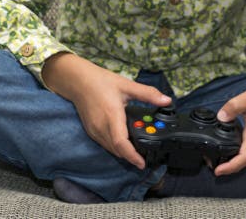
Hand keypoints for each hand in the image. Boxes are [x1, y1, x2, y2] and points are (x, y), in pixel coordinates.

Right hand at [41, 52, 172, 169]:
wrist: (78, 81)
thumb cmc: (101, 81)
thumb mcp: (127, 85)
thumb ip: (148, 94)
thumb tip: (167, 100)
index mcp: (112, 115)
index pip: (121, 143)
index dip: (132, 156)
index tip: (142, 163)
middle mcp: (101, 127)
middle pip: (117, 150)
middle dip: (131, 157)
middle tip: (146, 157)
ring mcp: (94, 131)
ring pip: (111, 149)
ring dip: (123, 153)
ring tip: (137, 152)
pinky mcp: (91, 131)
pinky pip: (105, 144)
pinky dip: (115, 148)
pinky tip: (124, 142)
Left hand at [214, 78, 245, 175]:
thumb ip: (233, 107)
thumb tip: (220, 117)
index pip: (244, 158)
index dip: (230, 167)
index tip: (218, 170)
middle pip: (243, 163)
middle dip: (227, 169)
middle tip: (210, 166)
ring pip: (244, 160)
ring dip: (231, 164)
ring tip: (214, 162)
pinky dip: (235, 157)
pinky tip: (225, 152)